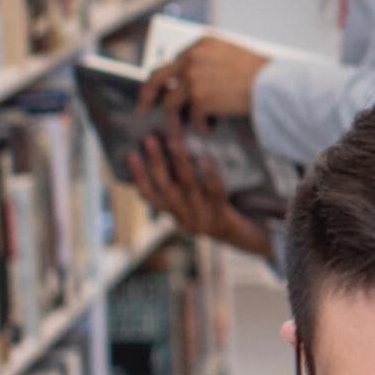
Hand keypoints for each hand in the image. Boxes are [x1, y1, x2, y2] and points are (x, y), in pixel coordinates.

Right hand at [127, 131, 272, 258]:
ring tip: (175, 140)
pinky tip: (205, 157)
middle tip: (150, 138)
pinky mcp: (221, 216)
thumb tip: (164, 150)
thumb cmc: (214, 211)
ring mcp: (203, 218)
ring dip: (180, 162)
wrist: (242, 237)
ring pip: (188, 187)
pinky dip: (209, 174)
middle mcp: (185, 218)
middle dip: (156, 162)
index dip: (139, 175)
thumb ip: (179, 185)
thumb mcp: (193, 203)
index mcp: (174, 214)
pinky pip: (214, 192)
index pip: (150, 195)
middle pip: (166, 188)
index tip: (131, 153)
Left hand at [138, 37, 270, 122]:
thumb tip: (192, 81)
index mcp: (200, 44)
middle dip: (147, 95)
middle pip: (157, 77)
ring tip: (176, 135)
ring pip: (170, 104)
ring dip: (173, 122)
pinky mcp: (200, 98)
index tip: (162, 90)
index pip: (173, 62)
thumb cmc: (262, 75)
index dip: (166, 79)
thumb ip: (209, 62)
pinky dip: (199, 128)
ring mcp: (194, 77)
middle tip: (142, 109)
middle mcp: (192, 57)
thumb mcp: (231, 56)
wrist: (275, 85)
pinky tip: (209, 130)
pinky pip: (191, 119)